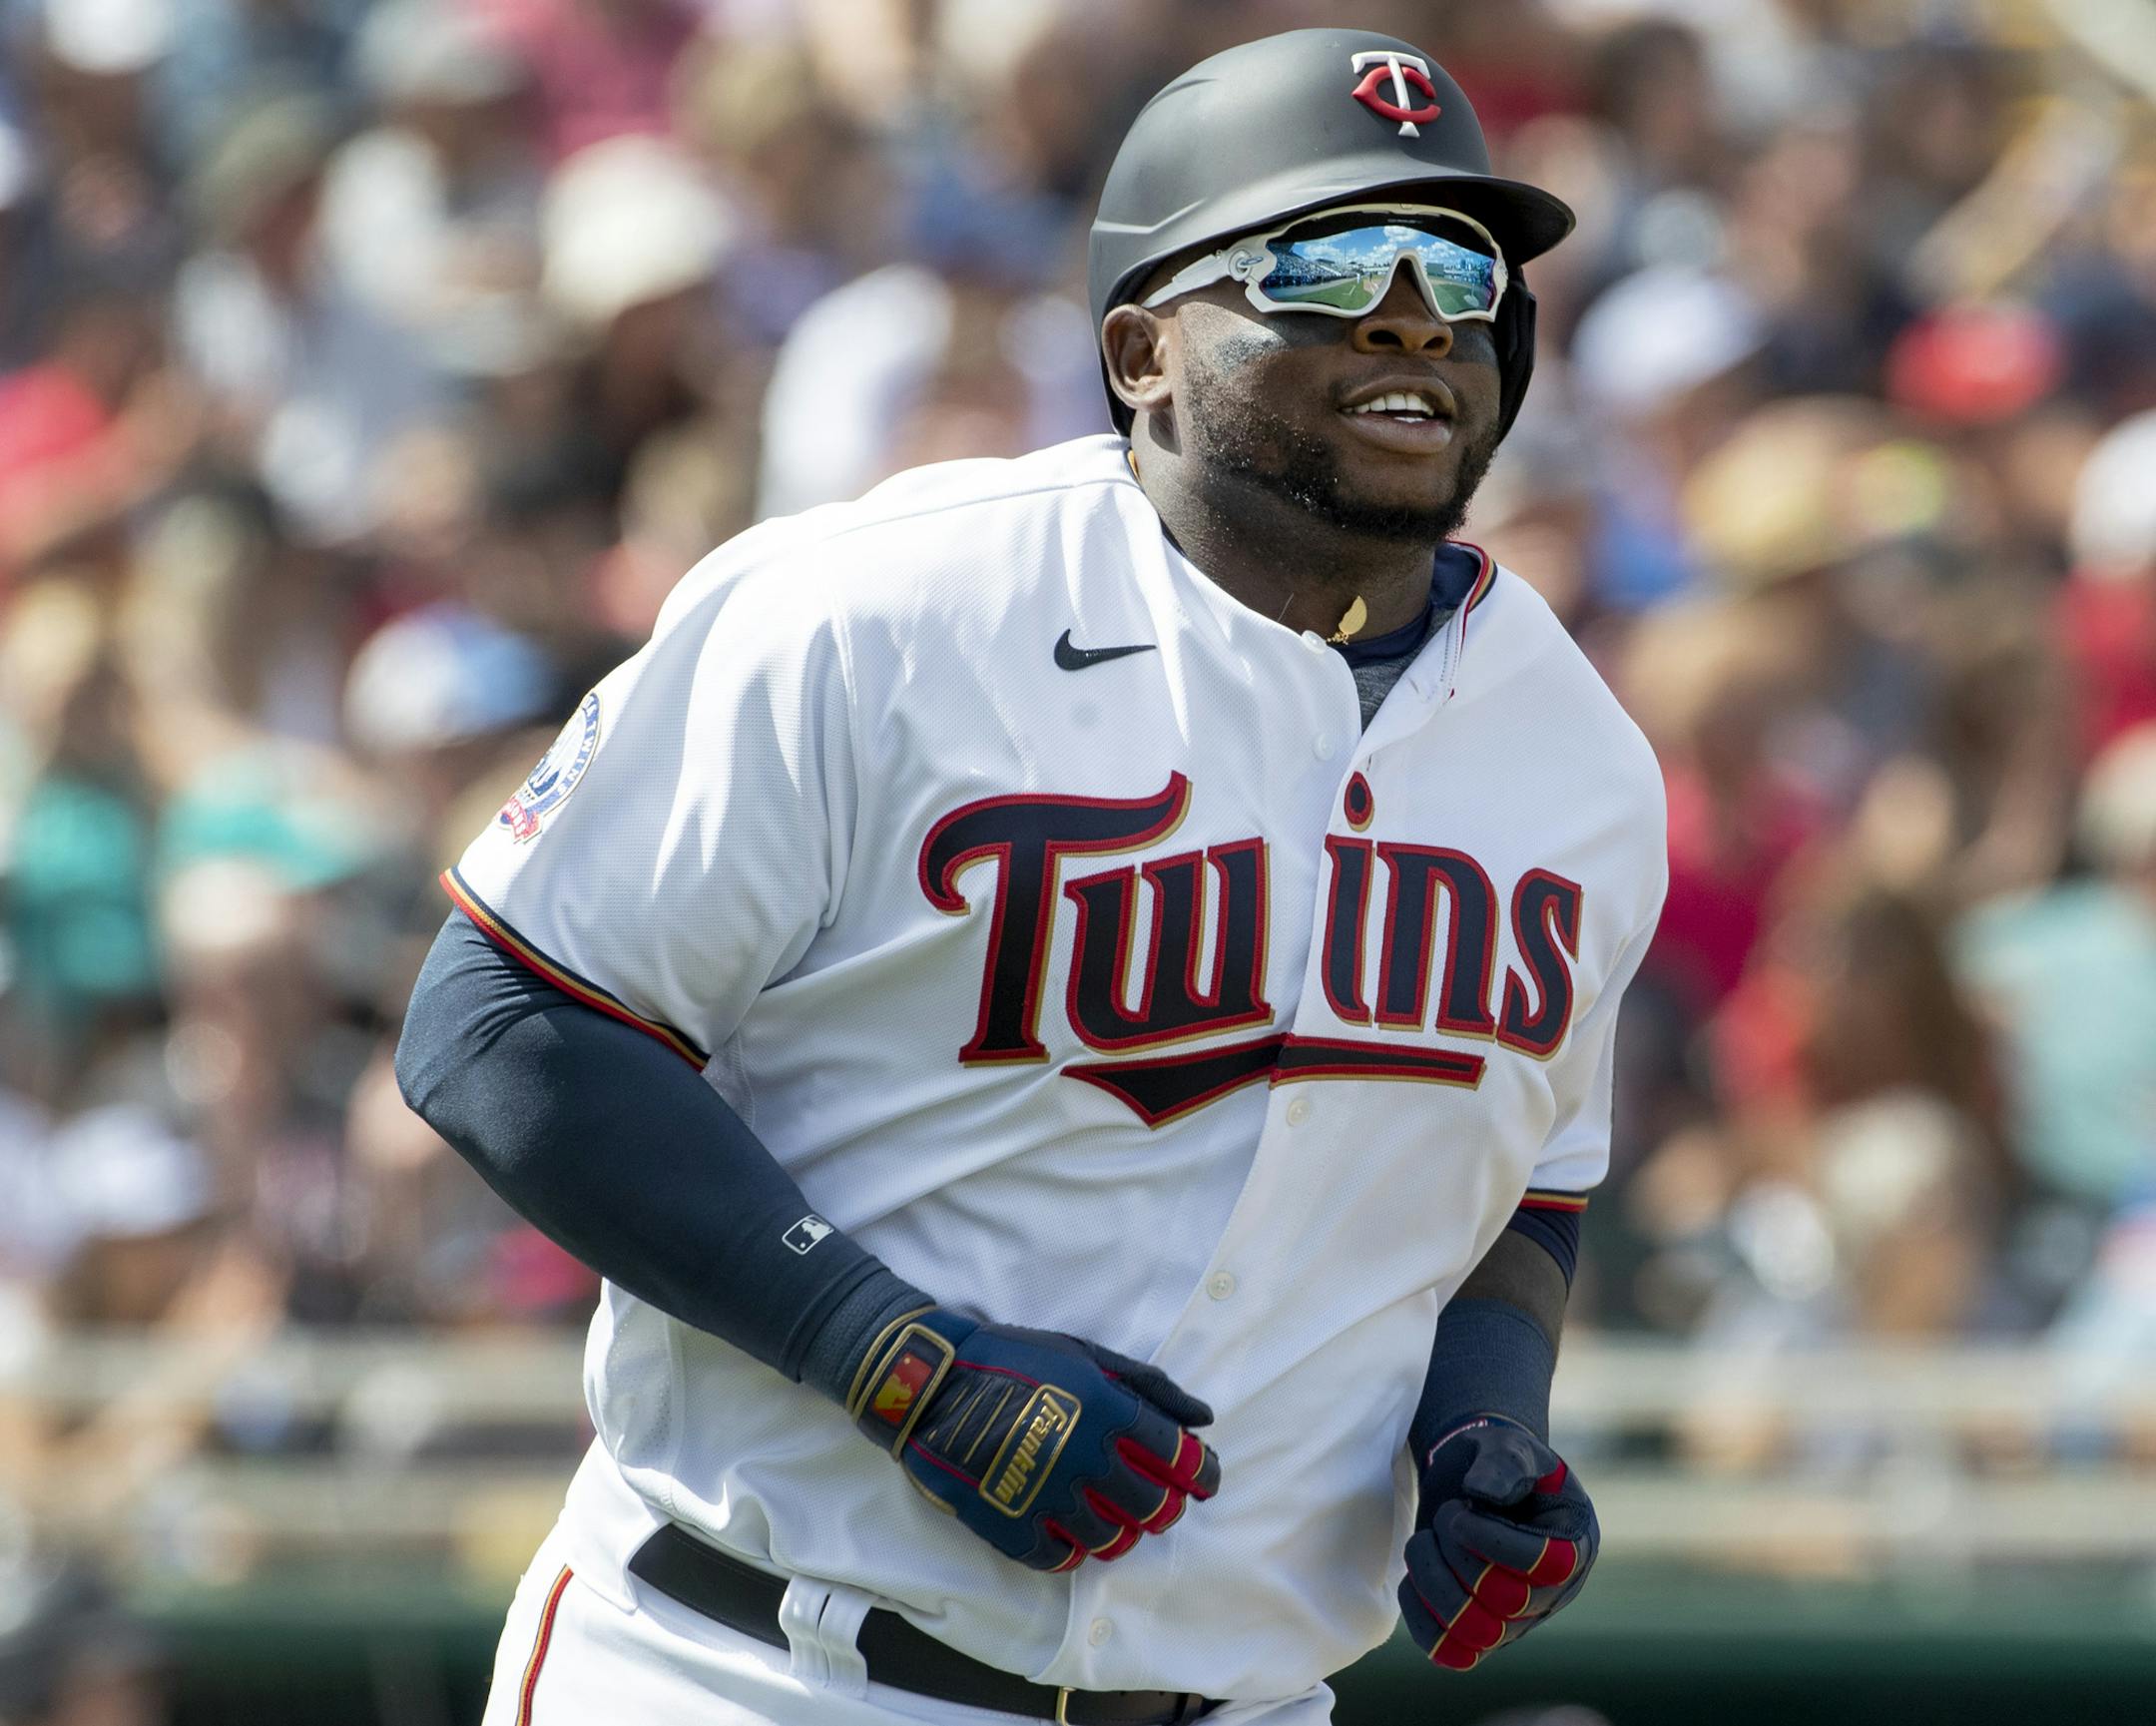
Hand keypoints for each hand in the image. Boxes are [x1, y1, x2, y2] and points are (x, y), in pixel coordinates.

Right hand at [847, 1308, 1220, 1571]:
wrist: (932, 1384)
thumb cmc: (1014, 1360)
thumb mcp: (1085, 1354)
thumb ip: (1147, 1385)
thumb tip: (1203, 1418)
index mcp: (1104, 1410)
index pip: (1177, 1457)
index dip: (1202, 1472)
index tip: (1204, 1478)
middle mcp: (1082, 1457)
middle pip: (1152, 1506)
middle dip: (1166, 1506)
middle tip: (1160, 1501)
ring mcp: (1045, 1496)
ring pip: (1111, 1539)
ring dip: (1123, 1531)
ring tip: (1115, 1517)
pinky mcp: (1009, 1524)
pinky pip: (1060, 1559)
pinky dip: (1074, 1551)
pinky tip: (1072, 1532)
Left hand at [1398, 1415, 1596, 1669]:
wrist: (1473, 1482)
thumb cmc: (1497, 1463)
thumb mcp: (1507, 1446)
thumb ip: (1503, 1463)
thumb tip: (1481, 1493)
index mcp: (1574, 1545)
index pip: (1548, 1565)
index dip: (1494, 1540)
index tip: (1461, 1508)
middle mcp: (1551, 1594)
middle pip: (1506, 1604)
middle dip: (1460, 1553)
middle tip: (1446, 1514)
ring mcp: (1515, 1622)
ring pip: (1475, 1634)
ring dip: (1433, 1582)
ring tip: (1424, 1540)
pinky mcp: (1477, 1635)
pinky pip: (1448, 1652)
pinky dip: (1420, 1615)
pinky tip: (1412, 1575)